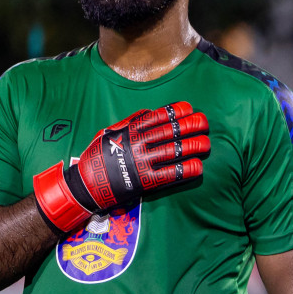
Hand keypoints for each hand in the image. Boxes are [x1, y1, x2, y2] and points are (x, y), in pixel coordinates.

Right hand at [32, 102, 210, 232]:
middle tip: (204, 123)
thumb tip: (149, 112)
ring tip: (207, 143)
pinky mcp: (146, 181)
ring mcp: (142, 162)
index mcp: (130, 131)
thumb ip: (129, 122)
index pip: (157, 117)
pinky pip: (171, 173)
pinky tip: (199, 166)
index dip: (176, 111)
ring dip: (194, 146)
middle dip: (190, 125)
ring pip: (174, 150)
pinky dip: (187, 169)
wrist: (86, 185)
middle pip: (170, 132)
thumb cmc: (98, 157)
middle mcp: (138, 144)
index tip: (189, 108)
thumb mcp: (108, 133)